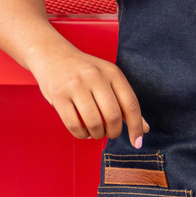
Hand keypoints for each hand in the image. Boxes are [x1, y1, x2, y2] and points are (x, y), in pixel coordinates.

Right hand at [28, 43, 148, 145]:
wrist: (51, 53)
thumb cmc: (84, 71)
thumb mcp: (108, 78)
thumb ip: (125, 102)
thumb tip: (144, 128)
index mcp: (112, 72)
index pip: (130, 104)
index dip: (136, 127)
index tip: (137, 142)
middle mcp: (95, 76)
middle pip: (113, 116)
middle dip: (114, 132)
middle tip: (109, 134)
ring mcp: (75, 85)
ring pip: (94, 122)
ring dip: (97, 134)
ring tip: (95, 132)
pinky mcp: (58, 95)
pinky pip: (74, 124)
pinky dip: (81, 134)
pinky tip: (83, 131)